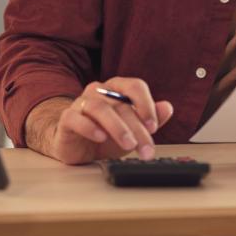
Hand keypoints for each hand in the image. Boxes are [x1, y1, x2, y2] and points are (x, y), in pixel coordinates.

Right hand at [25, 78, 174, 165]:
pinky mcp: (68, 119)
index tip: (153, 126)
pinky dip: (89, 127)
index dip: (146, 104)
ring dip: (117, 127)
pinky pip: (76, 118)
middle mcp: (99, 91)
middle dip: (137, 129)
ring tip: (128, 145)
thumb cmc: (106, 135)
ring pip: (99, 108)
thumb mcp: (133, 130)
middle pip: (121, 104)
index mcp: (117, 89)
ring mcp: (81, 103)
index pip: (134, 86)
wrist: (78, 148)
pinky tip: (100, 137)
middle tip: (146, 149)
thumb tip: (167, 107)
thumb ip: (151, 119)